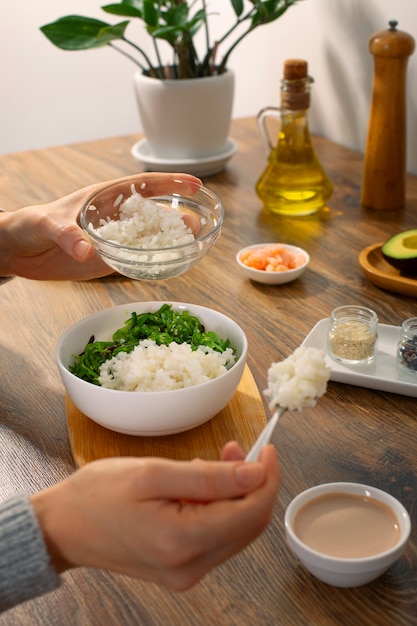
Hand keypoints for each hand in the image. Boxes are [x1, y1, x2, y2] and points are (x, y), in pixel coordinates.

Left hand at [0, 172, 200, 280]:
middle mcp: (113, 218)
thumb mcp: (47, 223)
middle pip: (151, 214)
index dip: (169, 183)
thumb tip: (88, 251)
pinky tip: (168, 266)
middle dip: (175, 217)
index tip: (193, 184)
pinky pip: (135, 262)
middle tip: (195, 225)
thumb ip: (67, 234)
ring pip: (147, 239)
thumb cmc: (30, 225)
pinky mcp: (107, 262)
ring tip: (190, 245)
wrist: (18, 251)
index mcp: (103, 198)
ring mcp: (113, 241)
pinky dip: (153, 264)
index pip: (142, 185)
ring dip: (169, 242)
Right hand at [31, 443, 279, 590]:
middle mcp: (190, 567)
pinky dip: (218, 509)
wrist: (61, 527)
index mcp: (183, 542)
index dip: (267, 479)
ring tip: (217, 461)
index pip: (251, 513)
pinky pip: (215, 538)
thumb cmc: (98, 494)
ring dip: (234, 494)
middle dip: (251, 484)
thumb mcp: (154, 473)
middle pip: (248, 525)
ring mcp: (185, 573)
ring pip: (234, 532)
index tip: (267, 450)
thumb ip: (210, 477)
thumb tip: (255, 474)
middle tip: (237, 449)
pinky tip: (202, 486)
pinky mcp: (179, 570)